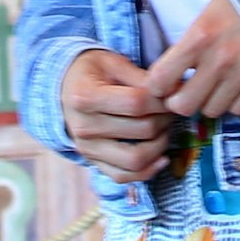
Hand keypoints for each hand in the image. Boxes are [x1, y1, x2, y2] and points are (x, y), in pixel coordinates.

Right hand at [60, 48, 174, 184]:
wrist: (63, 90)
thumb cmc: (91, 72)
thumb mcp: (113, 63)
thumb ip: (142, 78)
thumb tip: (175, 92)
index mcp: (85, 97)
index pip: (136, 103)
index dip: (162, 100)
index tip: (171, 94)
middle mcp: (83, 127)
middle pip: (141, 130)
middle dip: (165, 120)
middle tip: (170, 110)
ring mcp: (87, 149)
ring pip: (136, 159)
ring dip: (161, 145)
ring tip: (164, 130)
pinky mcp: (93, 163)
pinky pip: (124, 177)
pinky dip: (148, 171)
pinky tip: (161, 157)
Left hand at [143, 0, 239, 121]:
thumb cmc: (235, 5)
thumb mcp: (202, 18)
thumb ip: (185, 48)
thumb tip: (168, 78)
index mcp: (199, 38)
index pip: (160, 80)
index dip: (157, 86)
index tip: (162, 83)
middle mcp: (220, 60)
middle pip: (184, 105)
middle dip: (179, 101)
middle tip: (182, 92)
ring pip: (212, 111)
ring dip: (208, 101)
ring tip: (212, 86)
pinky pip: (239, 110)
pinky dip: (234, 103)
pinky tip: (233, 87)